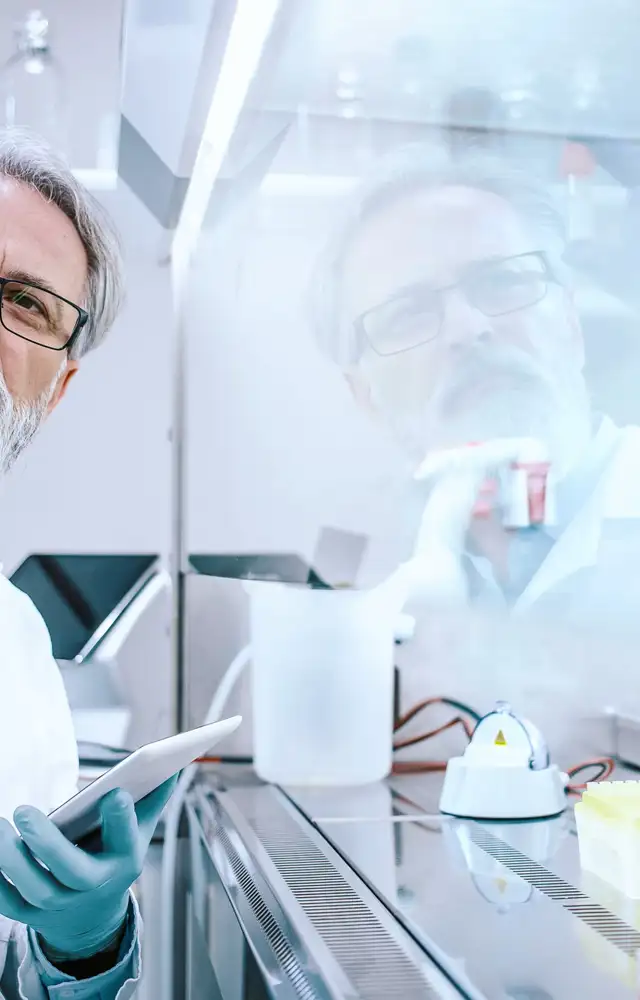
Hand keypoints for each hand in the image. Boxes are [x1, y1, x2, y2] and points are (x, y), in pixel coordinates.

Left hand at [0, 776, 177, 962]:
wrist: (93, 914)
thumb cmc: (115, 856)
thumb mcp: (139, 831)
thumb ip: (152, 797)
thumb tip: (171, 764)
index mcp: (126, 860)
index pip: (126, 840)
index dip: (122, 819)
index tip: (114, 794)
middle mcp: (95, 885)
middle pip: (72, 871)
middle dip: (47, 844)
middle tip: (24, 812)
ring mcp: (62, 904)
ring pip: (34, 888)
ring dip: (12, 859)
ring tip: (0, 826)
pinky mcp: (32, 914)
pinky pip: (8, 902)